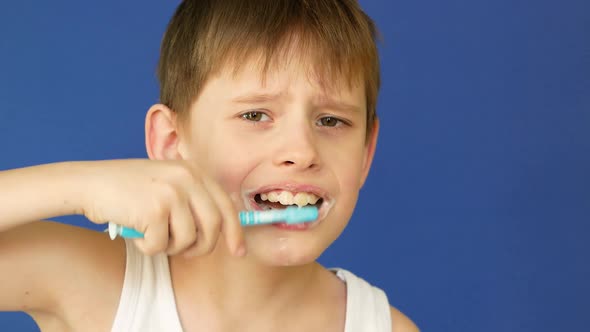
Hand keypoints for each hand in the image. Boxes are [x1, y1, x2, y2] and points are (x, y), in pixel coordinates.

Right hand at [81, 159, 243, 256]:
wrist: (90, 183)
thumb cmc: (128, 190)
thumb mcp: (168, 184)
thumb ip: (193, 200)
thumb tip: (221, 230)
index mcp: (193, 171)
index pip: (226, 205)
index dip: (235, 231)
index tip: (237, 252)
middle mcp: (187, 178)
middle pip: (213, 226)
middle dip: (202, 247)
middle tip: (187, 253)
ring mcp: (171, 192)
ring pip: (188, 239)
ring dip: (171, 248)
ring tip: (153, 236)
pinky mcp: (154, 209)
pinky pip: (161, 245)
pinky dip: (148, 247)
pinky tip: (136, 233)